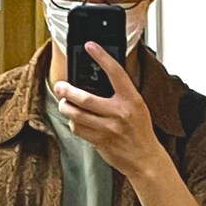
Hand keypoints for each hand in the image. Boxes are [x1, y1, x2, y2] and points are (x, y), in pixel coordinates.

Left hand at [52, 43, 167, 179]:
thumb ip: (121, 94)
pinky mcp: (100, 142)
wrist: (145, 158)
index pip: (115, 72)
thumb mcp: (137, 107)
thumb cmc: (140, 132)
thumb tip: (98, 81)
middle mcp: (119, 113)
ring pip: (77, 115)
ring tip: (63, 104)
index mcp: (131, 99)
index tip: (90, 46)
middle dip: (67, 91)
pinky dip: (73, 124)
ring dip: (66, 108)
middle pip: (85, 98)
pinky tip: (74, 121)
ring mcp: (109, 128)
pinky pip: (79, 130)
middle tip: (60, 87)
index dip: (102, 57)